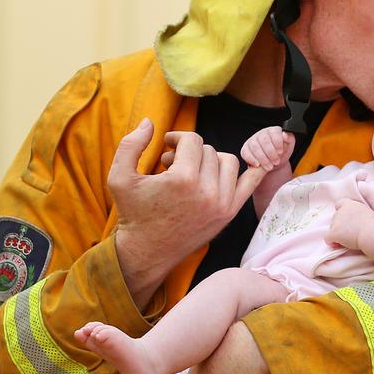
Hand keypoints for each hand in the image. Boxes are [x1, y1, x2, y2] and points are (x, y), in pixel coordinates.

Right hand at [110, 119, 266, 306]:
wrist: (147, 252)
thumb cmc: (133, 214)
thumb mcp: (119, 177)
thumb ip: (131, 144)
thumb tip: (150, 122)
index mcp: (182, 179)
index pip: (192, 140)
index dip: (177, 138)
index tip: (166, 148)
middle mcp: (206, 192)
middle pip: (208, 150)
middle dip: (189, 153)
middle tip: (172, 165)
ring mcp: (221, 204)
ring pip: (228, 162)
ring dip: (211, 161)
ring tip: (193, 171)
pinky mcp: (228, 214)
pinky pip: (250, 183)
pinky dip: (253, 170)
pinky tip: (252, 161)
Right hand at [241, 127, 294, 171]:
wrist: (273, 163)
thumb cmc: (281, 153)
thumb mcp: (289, 146)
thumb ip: (289, 139)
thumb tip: (285, 135)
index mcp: (273, 131)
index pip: (274, 133)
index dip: (277, 143)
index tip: (280, 152)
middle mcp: (262, 134)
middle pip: (264, 141)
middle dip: (271, 153)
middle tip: (276, 162)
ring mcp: (252, 141)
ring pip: (255, 147)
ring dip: (263, 159)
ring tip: (269, 166)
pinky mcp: (245, 149)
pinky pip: (245, 153)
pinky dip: (252, 160)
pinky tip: (258, 165)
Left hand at [326, 198, 373, 248]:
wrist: (372, 233)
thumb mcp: (367, 214)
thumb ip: (358, 214)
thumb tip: (355, 222)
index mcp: (351, 205)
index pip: (340, 203)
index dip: (340, 211)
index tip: (345, 219)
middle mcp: (341, 211)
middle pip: (335, 218)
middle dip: (340, 226)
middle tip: (350, 234)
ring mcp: (336, 221)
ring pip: (332, 229)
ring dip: (338, 234)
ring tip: (348, 240)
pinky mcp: (334, 232)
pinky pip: (328, 239)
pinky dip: (332, 242)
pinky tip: (338, 246)